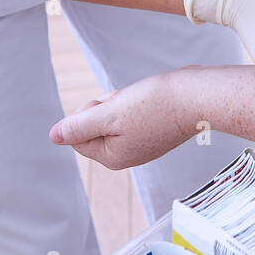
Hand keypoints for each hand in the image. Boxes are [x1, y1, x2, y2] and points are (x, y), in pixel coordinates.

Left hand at [49, 72, 195, 169]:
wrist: (200, 98)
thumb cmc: (157, 105)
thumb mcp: (110, 114)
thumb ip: (78, 127)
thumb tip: (54, 136)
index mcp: (113, 157)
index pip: (78, 136)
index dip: (89, 113)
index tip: (112, 105)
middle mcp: (128, 155)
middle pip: (97, 126)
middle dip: (107, 107)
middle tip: (129, 101)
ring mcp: (144, 144)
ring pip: (116, 117)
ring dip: (123, 102)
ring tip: (145, 99)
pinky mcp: (157, 131)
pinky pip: (135, 114)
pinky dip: (139, 103)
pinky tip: (155, 101)